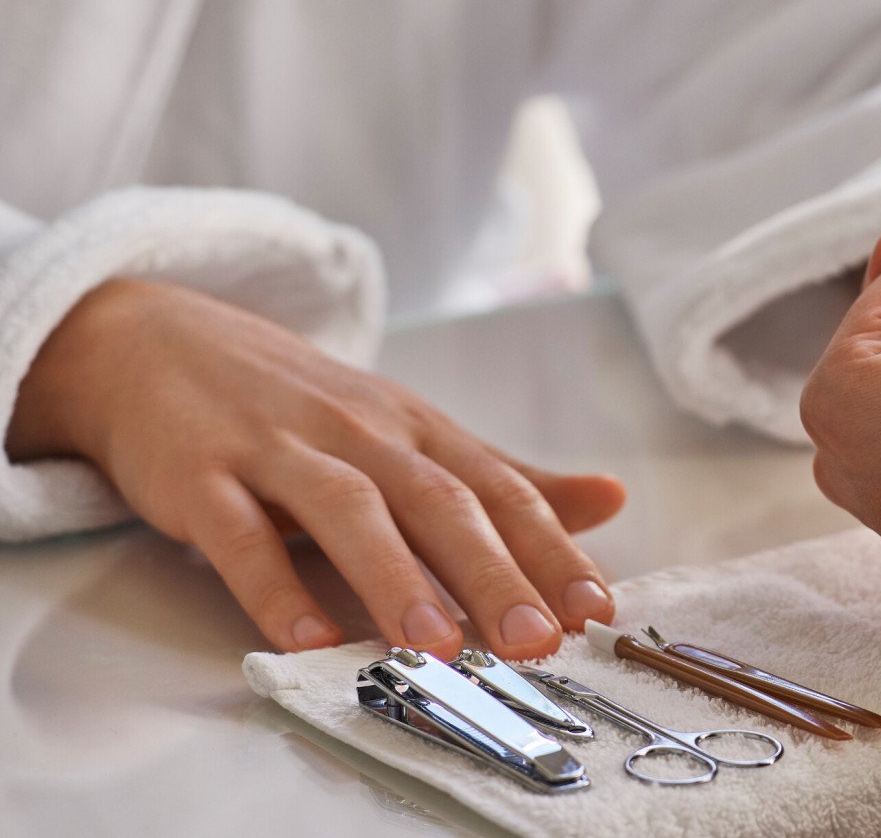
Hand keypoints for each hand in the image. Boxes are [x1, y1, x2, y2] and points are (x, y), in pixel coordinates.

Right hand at [7, 279, 625, 655]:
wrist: (160, 342)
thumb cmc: (304, 406)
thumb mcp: (410, 431)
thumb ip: (503, 478)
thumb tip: (612, 498)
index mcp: (417, 428)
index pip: (500, 489)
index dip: (551, 548)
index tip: (595, 608)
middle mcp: (360, 433)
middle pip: (438, 501)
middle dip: (492, 572)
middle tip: (536, 639)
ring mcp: (279, 450)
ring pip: (348, 512)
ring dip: (396, 579)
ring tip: (438, 646)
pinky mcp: (201, 477)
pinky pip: (239, 536)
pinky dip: (274, 586)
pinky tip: (308, 638)